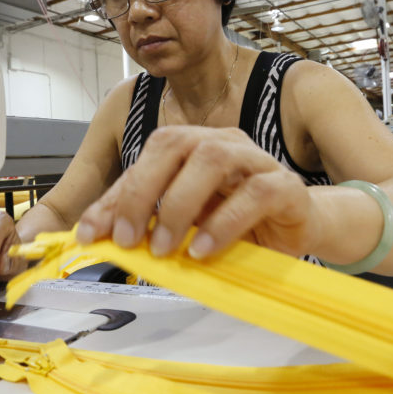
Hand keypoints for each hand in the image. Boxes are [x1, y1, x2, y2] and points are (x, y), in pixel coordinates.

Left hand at [75, 126, 316, 258]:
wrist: (302, 229)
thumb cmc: (240, 224)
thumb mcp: (185, 225)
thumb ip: (145, 223)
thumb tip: (94, 234)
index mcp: (194, 145)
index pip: (146, 157)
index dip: (115, 194)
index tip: (91, 233)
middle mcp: (223, 143)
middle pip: (174, 144)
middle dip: (141, 192)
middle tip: (128, 239)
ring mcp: (257, 160)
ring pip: (212, 159)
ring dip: (179, 206)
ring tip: (165, 248)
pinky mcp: (286, 186)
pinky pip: (255, 193)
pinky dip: (223, 223)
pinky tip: (204, 250)